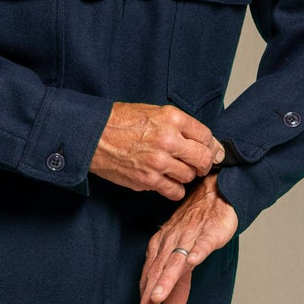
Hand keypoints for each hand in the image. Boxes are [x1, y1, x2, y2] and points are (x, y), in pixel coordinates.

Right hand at [90, 101, 224, 198]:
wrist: (94, 135)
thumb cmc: (121, 122)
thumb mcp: (154, 112)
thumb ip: (178, 125)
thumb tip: (202, 140)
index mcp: (172, 119)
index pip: (206, 136)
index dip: (210, 145)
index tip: (209, 150)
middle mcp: (168, 140)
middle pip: (204, 158)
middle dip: (204, 163)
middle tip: (198, 165)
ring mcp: (159, 162)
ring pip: (190, 176)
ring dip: (185, 176)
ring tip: (175, 170)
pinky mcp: (148, 180)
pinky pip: (174, 191)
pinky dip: (174, 189)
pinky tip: (167, 181)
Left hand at [137, 172, 238, 303]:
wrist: (214, 194)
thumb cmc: (196, 225)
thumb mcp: (183, 256)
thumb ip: (177, 284)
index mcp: (161, 248)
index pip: (151, 276)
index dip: (147, 298)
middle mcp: (171, 242)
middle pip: (159, 271)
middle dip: (151, 294)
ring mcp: (190, 236)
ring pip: (176, 259)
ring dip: (167, 278)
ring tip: (158, 297)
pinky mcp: (210, 231)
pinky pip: (203, 242)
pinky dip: (197, 251)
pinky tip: (193, 261)